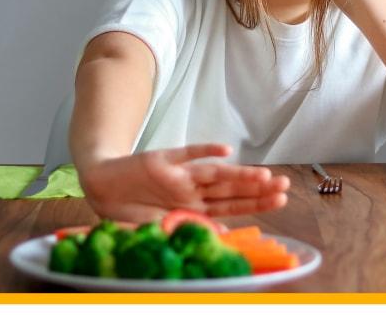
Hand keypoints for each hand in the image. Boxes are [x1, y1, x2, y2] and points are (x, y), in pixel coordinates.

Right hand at [77, 144, 289, 222]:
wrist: (100, 186)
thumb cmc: (130, 210)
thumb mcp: (160, 228)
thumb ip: (188, 228)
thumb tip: (220, 236)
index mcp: (193, 207)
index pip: (232, 205)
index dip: (256, 202)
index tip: (281, 200)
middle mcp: (191, 190)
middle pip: (230, 189)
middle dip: (257, 188)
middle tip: (285, 184)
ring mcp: (177, 175)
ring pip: (215, 174)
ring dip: (239, 174)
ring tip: (264, 175)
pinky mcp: (160, 159)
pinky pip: (185, 153)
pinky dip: (203, 151)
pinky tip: (225, 149)